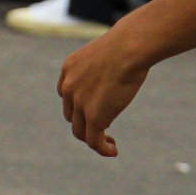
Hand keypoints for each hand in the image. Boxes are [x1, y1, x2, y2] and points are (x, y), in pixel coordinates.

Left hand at [57, 30, 148, 156]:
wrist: (129, 47)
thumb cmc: (128, 44)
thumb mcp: (109, 52)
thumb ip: (107, 65)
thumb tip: (119, 72)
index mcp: (69, 68)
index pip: (66, 94)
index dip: (79, 104)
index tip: (96, 106)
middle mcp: (69, 86)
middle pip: (71, 114)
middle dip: (85, 122)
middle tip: (105, 126)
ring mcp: (79, 103)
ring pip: (80, 131)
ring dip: (92, 139)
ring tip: (109, 143)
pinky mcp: (94, 117)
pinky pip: (93, 141)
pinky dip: (102, 148)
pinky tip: (112, 151)